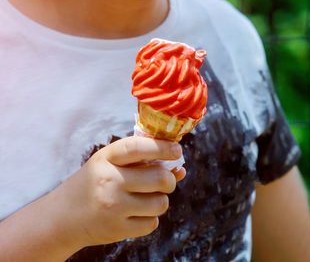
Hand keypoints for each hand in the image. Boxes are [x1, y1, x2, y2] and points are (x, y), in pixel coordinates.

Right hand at [51, 136, 184, 246]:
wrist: (62, 218)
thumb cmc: (93, 185)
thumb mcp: (109, 165)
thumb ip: (142, 162)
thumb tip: (180, 169)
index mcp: (106, 159)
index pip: (138, 147)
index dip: (162, 147)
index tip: (177, 149)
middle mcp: (109, 181)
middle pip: (159, 178)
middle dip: (169, 179)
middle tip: (165, 180)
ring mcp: (113, 207)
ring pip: (160, 202)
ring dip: (161, 200)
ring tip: (148, 198)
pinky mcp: (117, 229)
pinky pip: (152, 223)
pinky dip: (151, 218)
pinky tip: (138, 213)